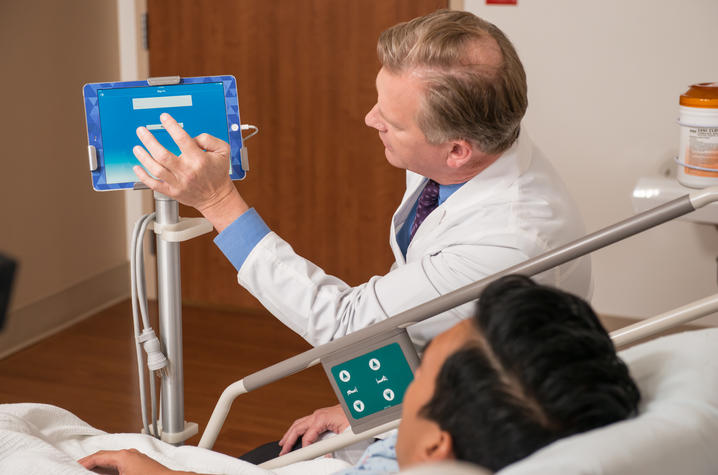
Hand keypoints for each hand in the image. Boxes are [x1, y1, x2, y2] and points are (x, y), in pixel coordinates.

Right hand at [77, 449, 196, 474]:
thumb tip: (97, 473)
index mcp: (123, 456)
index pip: (98, 457)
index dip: (84, 463)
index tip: (75, 467)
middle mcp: (130, 454)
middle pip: (105, 457)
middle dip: (92, 465)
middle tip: (80, 470)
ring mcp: (137, 458)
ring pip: (114, 462)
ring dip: (102, 468)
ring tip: (92, 473)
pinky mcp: (142, 465)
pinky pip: (122, 466)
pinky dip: (112, 470)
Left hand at [133, 113, 248, 230]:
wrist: (216, 197)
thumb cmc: (218, 173)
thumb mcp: (223, 151)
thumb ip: (209, 139)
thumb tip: (192, 137)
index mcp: (199, 159)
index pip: (182, 139)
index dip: (171, 126)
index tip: (164, 118)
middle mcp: (187, 171)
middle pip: (162, 154)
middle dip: (149, 141)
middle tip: (141, 131)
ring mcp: (178, 183)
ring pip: (156, 169)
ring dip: (143, 157)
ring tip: (137, 147)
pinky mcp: (172, 192)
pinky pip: (154, 184)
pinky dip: (143, 176)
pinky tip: (137, 167)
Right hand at [278, 404, 348, 455]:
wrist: (360, 409)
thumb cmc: (354, 419)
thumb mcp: (345, 434)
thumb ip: (333, 445)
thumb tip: (324, 456)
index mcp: (321, 418)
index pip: (307, 437)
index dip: (303, 448)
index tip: (298, 457)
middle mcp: (317, 415)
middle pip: (297, 428)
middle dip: (288, 440)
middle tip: (282, 452)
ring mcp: (318, 414)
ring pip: (299, 424)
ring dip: (290, 434)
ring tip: (283, 443)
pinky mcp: (320, 415)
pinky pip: (304, 422)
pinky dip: (297, 429)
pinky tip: (295, 434)